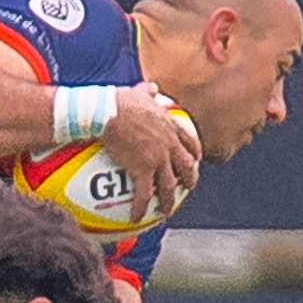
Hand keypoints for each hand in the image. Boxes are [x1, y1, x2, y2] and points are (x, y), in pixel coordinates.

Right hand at [102, 83, 201, 222]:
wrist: (107, 112)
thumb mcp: (139, 93)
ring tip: (166, 211)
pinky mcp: (143, 170)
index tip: (195, 160)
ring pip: (170, 186)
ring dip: (169, 200)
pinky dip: (142, 207)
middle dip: (189, 179)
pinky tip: (137, 217)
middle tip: (187, 188)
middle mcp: (169, 145)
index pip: (190, 142)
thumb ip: (148, 91)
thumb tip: (152, 85)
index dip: (194, 153)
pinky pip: (145, 194)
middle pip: (186, 167)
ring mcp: (158, 159)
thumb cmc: (120, 100)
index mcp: (169, 127)